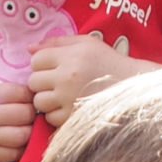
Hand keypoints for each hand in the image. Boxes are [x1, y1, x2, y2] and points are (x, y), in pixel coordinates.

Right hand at [0, 82, 34, 161]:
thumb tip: (19, 92)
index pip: (21, 93)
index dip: (29, 96)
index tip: (27, 99)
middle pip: (26, 114)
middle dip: (31, 114)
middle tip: (28, 116)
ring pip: (23, 135)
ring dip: (28, 132)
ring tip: (23, 129)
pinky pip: (12, 153)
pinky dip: (18, 149)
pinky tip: (14, 144)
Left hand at [28, 36, 145, 124]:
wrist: (133, 87)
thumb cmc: (108, 62)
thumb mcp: (86, 44)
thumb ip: (57, 43)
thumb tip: (28, 49)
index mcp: (71, 56)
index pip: (36, 60)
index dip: (42, 64)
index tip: (54, 67)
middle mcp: (68, 78)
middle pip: (33, 82)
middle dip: (42, 82)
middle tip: (57, 82)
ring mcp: (69, 100)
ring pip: (39, 102)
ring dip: (47, 100)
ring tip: (62, 96)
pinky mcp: (73, 118)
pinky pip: (49, 118)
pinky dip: (56, 114)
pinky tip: (68, 107)